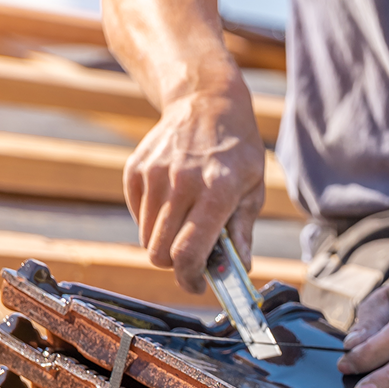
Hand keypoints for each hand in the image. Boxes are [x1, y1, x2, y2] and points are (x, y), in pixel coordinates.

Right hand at [124, 82, 265, 294]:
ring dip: (164, 243)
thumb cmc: (236, 151)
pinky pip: (137, 215)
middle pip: (160, 252)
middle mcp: (181, 183)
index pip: (189, 252)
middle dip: (175, 266)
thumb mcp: (252, 190)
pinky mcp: (136, 169)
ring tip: (186, 226)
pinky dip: (152, 221)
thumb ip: (242, 233)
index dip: (190, 278)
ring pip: (147, 237)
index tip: (197, 285)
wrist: (206, 103)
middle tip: (192, 261)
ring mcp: (154, 174)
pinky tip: (173, 204)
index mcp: (216, 192)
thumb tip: (239, 272)